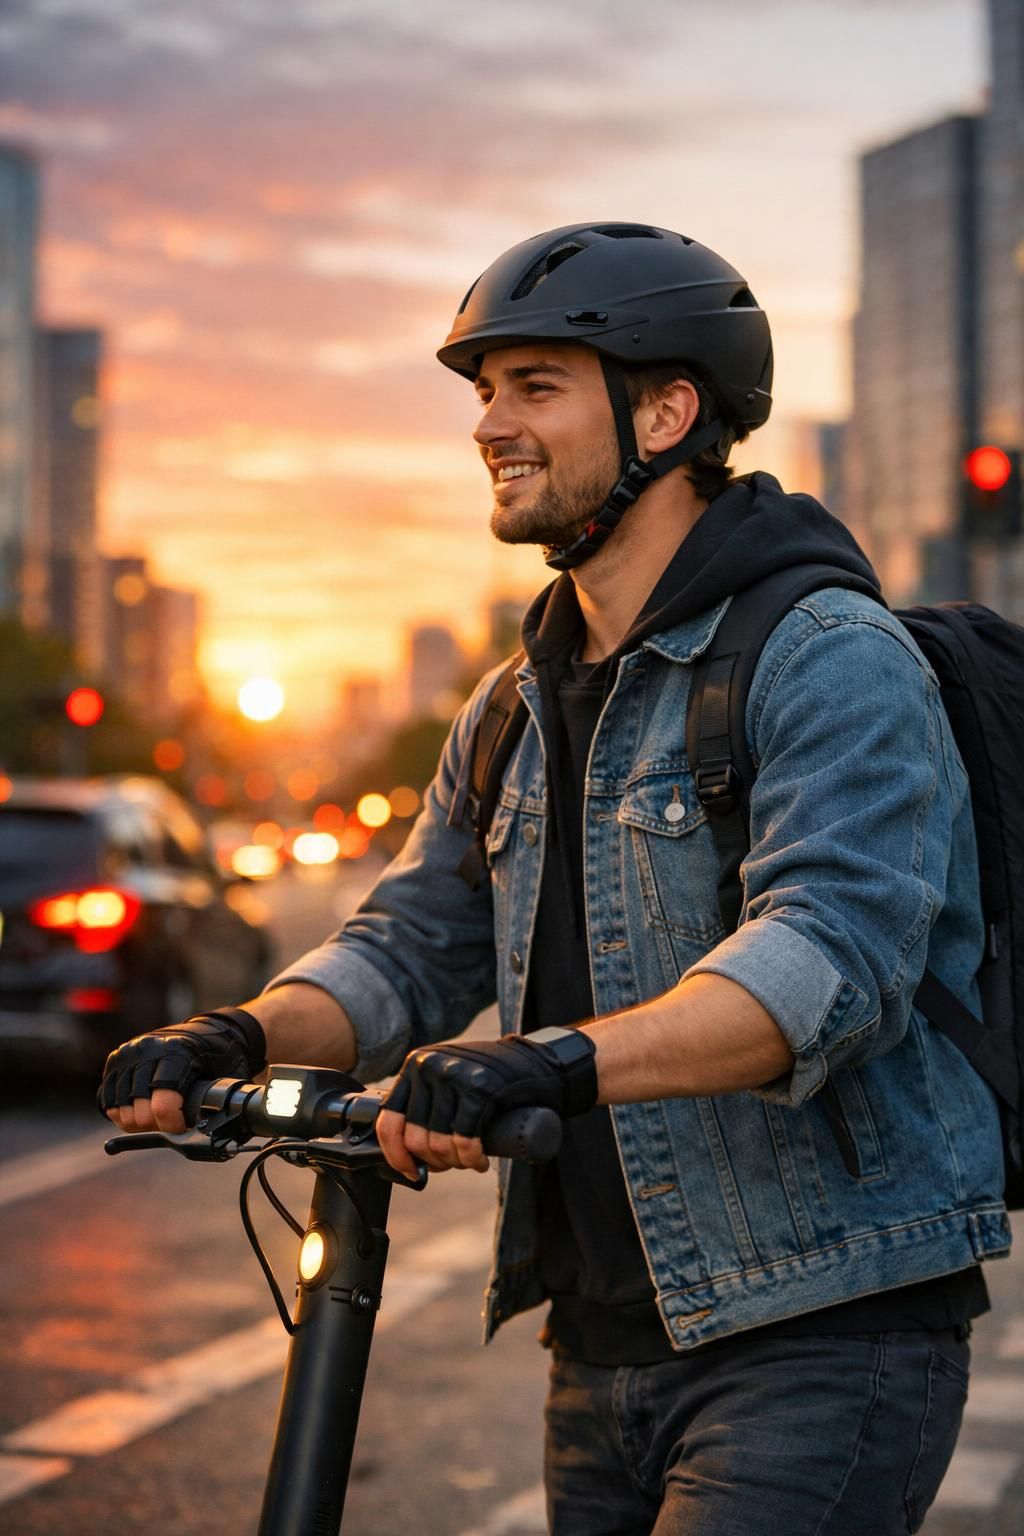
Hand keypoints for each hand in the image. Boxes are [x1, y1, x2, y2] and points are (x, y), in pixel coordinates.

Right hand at [97, 1007, 266, 1133]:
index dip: (172, 1125)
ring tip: (156, 1117)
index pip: (162, 1105)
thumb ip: (216, 1103)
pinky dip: (121, 1112)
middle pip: (139, 1112)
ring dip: (138, 1122)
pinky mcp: (116, 1059)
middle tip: (171, 1123)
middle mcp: (147, 1050)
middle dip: (157, 1125)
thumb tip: (211, 1135)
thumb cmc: (218, 1057)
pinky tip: (140, 1110)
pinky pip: (108, 1099)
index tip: (183, 1126)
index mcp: (176, 1052)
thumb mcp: (225, 1076)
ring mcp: (128, 1053)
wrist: (206, 1032)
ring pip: (120, 1109)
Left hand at [376, 1027, 596, 1178]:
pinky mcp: (480, 1088)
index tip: (411, 1172)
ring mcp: (454, 1075)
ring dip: (456, 1163)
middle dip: (434, 1162)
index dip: (396, 1155)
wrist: (536, 1063)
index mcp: (414, 1065)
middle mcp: (428, 1066)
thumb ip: (423, 1103)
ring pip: (440, 1142)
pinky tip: (480, 1162)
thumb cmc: (488, 1081)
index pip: (389, 1119)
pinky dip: (471, 1158)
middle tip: (454, 1165)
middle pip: (416, 1137)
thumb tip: (402, 1152)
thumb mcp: (446, 1082)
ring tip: (469, 1162)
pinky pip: (466, 1139)